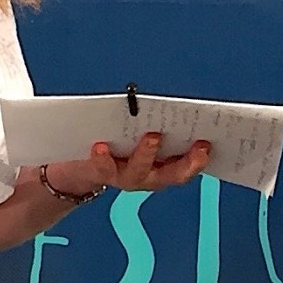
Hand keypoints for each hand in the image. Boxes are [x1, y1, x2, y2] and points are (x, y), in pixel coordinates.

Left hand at [46, 133, 212, 195]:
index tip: (209, 141)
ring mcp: (124, 178)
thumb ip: (154, 124)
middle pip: (173, 174)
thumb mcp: (136, 134)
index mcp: (161, 165)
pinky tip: (100, 145)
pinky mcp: (101, 174)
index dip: (201, 157)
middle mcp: (147, 176)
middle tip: (198, 145)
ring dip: (147, 155)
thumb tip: (171, 104)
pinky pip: (103, 168)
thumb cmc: (112, 144)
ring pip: (140, 172)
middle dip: (187, 161)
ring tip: (151, 137)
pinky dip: (102, 157)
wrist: (73, 168)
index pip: (188, 164)